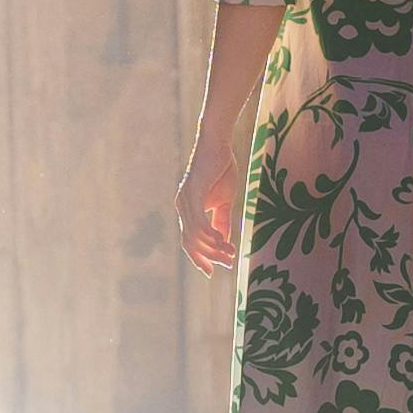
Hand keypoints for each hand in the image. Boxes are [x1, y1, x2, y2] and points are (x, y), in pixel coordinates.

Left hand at [176, 122, 248, 272]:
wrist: (219, 142)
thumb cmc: (222, 168)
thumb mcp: (225, 201)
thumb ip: (222, 222)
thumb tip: (224, 245)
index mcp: (188, 210)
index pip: (189, 241)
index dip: (200, 258)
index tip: (215, 271)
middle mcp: (182, 207)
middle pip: (190, 243)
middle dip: (209, 257)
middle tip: (228, 263)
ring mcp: (185, 200)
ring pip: (194, 236)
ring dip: (213, 248)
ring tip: (230, 254)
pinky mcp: (192, 192)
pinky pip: (198, 221)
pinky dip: (209, 235)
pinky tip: (222, 242)